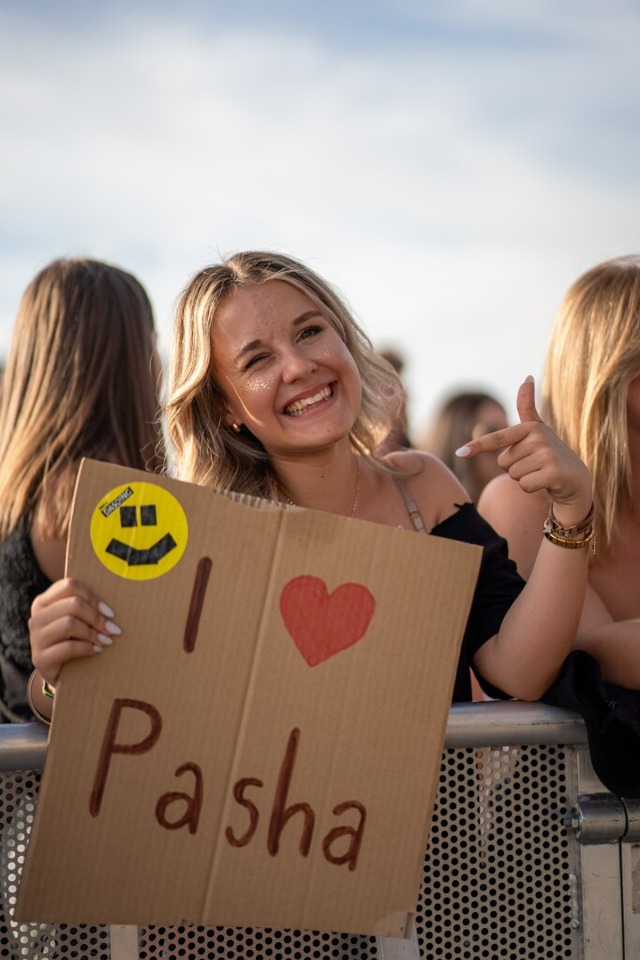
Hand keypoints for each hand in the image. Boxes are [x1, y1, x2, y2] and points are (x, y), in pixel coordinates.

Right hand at [29, 578, 120, 687]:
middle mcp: (36, 617)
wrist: (58, 672)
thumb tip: (114, 601)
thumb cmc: (72, 640)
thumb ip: (84, 606)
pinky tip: (97, 650)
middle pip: (73, 604)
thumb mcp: (75, 620)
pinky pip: (68, 647)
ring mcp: (36, 638)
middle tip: (113, 629)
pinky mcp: (40, 658)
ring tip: (107, 640)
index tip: (110, 612)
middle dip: (97, 617)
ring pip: (70, 624)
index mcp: (44, 601)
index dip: (93, 597)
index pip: (69, 586)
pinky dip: (87, 648)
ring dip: (93, 633)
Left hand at [456, 376, 592, 522]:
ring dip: (524, 478)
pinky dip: (532, 488)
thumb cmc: (550, 453)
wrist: (576, 478)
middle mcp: (539, 437)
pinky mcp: (553, 472)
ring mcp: (547, 454)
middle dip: (515, 468)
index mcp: (530, 427)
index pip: (497, 439)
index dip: (477, 446)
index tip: (460, 452)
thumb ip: (527, 406)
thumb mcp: (537, 429)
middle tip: (535, 465)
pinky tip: (546, 482)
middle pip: (503, 463)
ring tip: (541, 472)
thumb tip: (527, 376)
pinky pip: (524, 485)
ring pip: (513, 475)